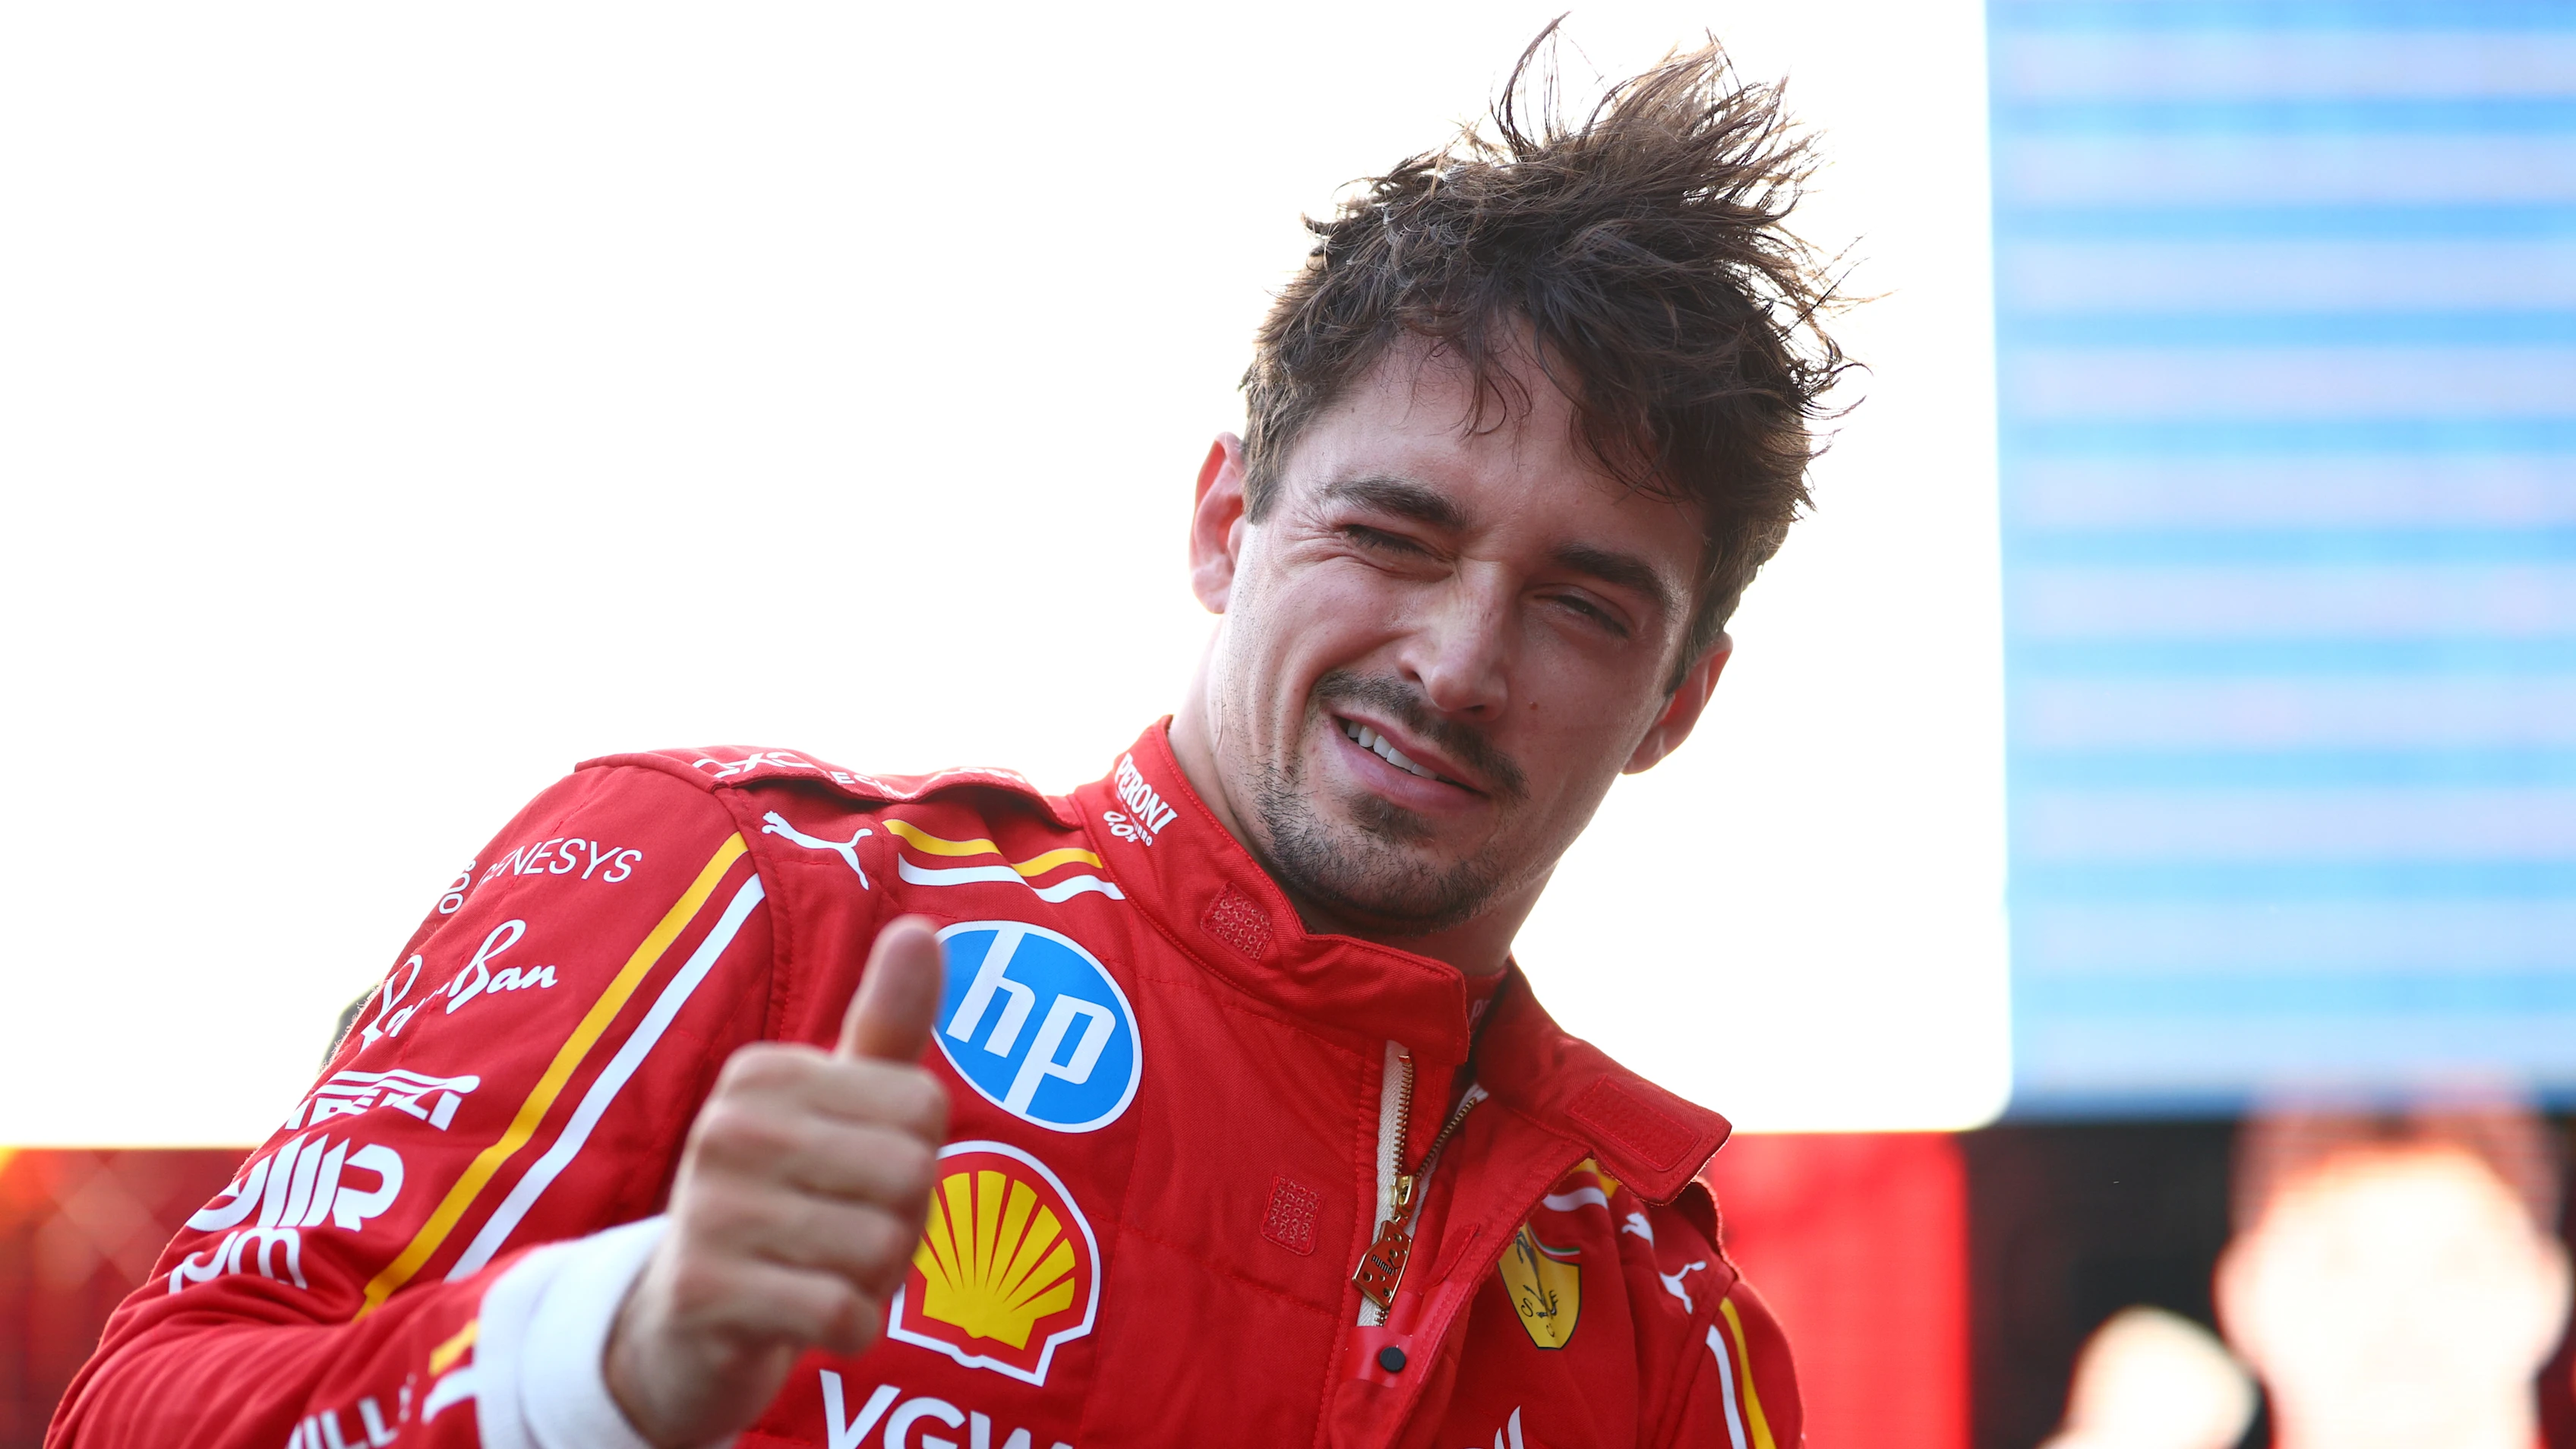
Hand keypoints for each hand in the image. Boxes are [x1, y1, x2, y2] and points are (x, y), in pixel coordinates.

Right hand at [606, 916, 948, 1448]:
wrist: (691, 1323)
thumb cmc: (793, 1201)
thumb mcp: (844, 1109)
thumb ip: (887, 1024)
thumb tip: (919, 928)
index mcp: (765, 1071)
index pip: (924, 1106)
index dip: (917, 1160)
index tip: (857, 1179)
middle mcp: (728, 1126)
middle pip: (910, 1175)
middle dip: (902, 1226)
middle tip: (842, 1237)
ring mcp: (706, 1207)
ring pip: (879, 1248)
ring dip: (874, 1281)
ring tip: (818, 1273)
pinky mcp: (703, 1290)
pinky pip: (840, 1310)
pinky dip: (850, 1328)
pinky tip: (808, 1319)